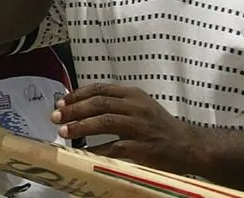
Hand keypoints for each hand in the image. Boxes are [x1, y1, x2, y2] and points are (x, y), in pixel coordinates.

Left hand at [51, 84, 202, 174]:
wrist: (188, 144)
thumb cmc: (158, 126)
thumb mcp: (139, 106)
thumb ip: (116, 104)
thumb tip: (81, 107)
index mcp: (132, 94)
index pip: (100, 89)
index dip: (77, 95)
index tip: (61, 102)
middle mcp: (135, 106)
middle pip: (99, 103)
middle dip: (74, 109)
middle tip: (55, 116)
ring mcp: (140, 126)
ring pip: (105, 121)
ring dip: (81, 126)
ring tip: (64, 131)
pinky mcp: (143, 147)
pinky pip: (115, 147)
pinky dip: (97, 150)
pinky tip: (83, 153)